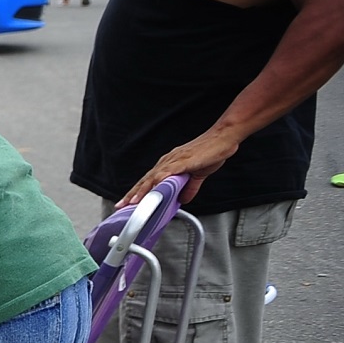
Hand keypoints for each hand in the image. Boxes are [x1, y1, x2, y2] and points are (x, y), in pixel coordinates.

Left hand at [117, 129, 241, 207]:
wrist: (223, 137)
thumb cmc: (211, 151)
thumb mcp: (197, 175)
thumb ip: (189, 188)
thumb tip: (183, 200)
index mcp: (169, 165)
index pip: (148, 181)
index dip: (137, 193)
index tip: (127, 203)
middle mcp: (167, 162)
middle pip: (145, 180)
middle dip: (132, 194)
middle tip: (120, 206)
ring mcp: (174, 160)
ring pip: (153, 177)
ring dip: (141, 190)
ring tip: (132, 202)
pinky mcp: (184, 160)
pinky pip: (168, 172)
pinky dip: (159, 181)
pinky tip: (153, 189)